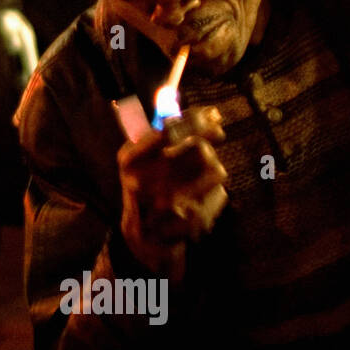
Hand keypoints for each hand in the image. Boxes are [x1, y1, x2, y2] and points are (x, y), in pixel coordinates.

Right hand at [118, 105, 226, 283]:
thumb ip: (158, 131)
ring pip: (215, 169)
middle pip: (198, 148)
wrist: (145, 236)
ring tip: (202, 170)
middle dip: (210, 139)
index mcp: (129, 162)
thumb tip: (205, 113)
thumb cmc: (143, 186)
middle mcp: (147, 183)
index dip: (196, 119)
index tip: (213, 114)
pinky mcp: (193, 220)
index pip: (169, 130)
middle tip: (217, 133)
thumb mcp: (135, 158)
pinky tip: (201, 194)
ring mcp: (172, 204)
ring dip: (214, 165)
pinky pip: (220, 192)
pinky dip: (215, 189)